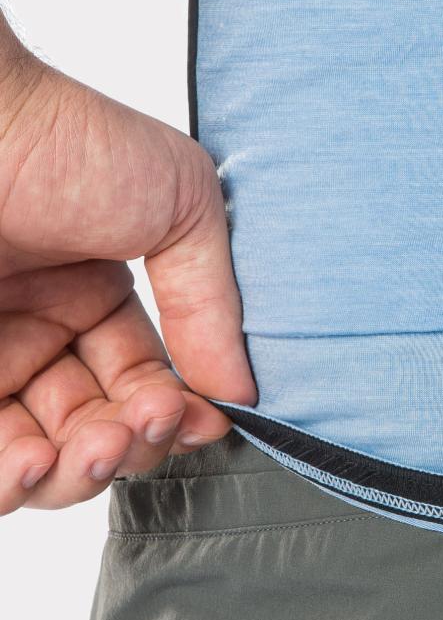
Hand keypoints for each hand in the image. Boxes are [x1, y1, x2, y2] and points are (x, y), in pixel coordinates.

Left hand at [0, 47, 254, 513]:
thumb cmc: (65, 141)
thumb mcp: (182, 204)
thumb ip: (213, 301)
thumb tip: (242, 392)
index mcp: (93, 293)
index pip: (146, 381)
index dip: (177, 412)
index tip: (201, 421)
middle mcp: (33, 331)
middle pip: (95, 430)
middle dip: (128, 447)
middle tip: (139, 431)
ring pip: (36, 457)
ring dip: (74, 473)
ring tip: (90, 452)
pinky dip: (11, 478)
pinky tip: (32, 463)